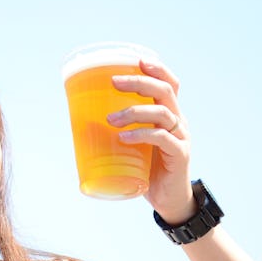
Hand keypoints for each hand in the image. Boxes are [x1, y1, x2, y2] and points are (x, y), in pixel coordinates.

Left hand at [106, 60, 195, 223]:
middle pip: (165, 92)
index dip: (158, 69)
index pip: (170, 84)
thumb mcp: (133, 146)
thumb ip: (118, 132)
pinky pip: (163, 139)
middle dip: (139, 82)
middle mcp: (179, 122)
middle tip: (114, 82)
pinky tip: (124, 138)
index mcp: (170, 115)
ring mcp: (181, 137)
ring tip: (111, 119)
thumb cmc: (147, 169)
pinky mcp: (180, 155)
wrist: (168, 200)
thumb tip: (80, 123)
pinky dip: (142, 135)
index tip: (137, 60)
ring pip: (162, 113)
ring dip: (134, 111)